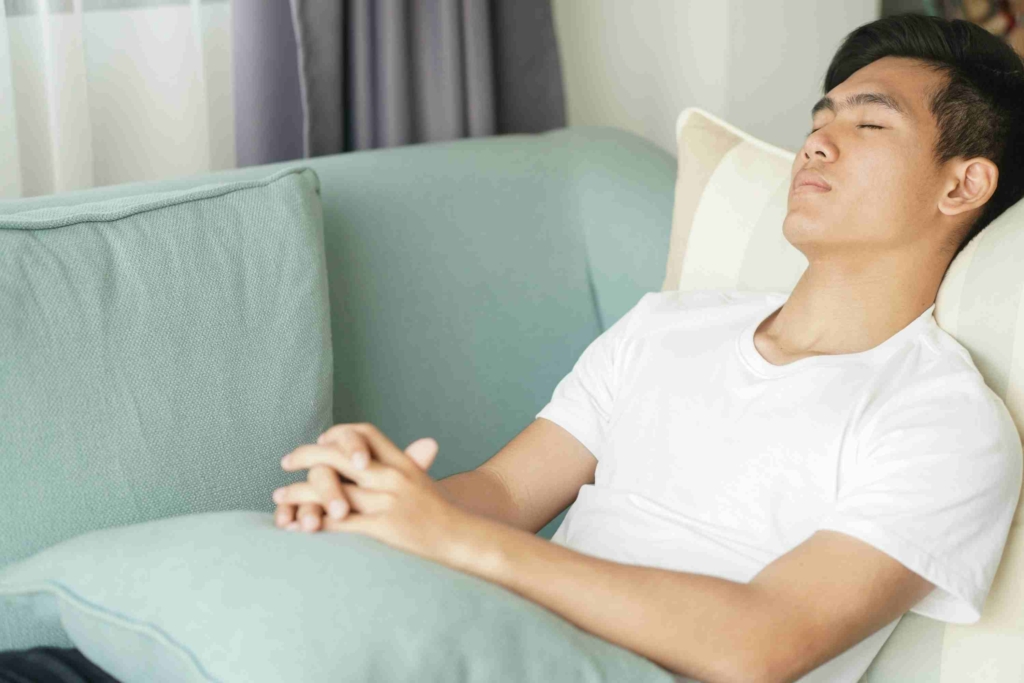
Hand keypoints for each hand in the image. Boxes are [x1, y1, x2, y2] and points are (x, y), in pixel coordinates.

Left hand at [272, 423, 470, 564]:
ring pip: (331, 490)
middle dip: (306, 457)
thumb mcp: (422, 484)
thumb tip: (370, 458)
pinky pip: (339, 521)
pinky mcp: (383, 528)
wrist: (466, 543)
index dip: (338, 434)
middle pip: (340, 456)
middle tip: (286, 462)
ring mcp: (388, 502)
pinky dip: (315, 522)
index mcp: (403, 463)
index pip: (365, 434)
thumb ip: (400, 467)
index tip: (319, 442)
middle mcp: (394, 477)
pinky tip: (299, 525)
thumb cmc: (442, 518)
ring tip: (279, 497)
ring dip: (299, 493)